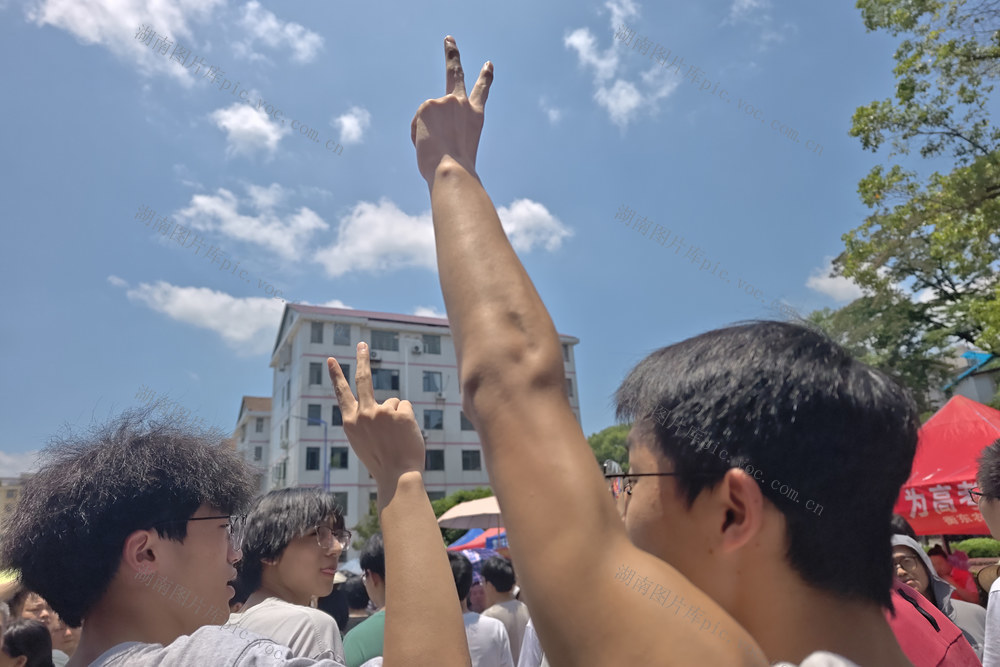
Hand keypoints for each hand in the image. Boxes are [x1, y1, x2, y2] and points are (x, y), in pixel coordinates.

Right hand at [328, 343, 425, 486]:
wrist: (397, 475)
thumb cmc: (382, 462)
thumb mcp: (364, 441)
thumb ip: (367, 420)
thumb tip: (385, 403)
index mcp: (350, 422)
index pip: (342, 393)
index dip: (336, 375)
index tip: (331, 359)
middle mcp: (363, 414)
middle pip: (363, 379)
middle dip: (361, 359)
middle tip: (362, 344)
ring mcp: (381, 412)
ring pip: (393, 402)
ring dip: (397, 417)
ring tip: (396, 437)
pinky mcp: (400, 412)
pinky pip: (406, 407)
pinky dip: (408, 420)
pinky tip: (405, 435)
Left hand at [411, 36, 492, 185]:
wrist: (451, 168)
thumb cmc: (457, 169)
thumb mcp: (458, 148)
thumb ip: (448, 130)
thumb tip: (431, 127)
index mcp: (475, 117)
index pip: (481, 92)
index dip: (485, 77)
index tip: (488, 64)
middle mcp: (461, 104)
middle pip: (455, 73)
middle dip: (453, 54)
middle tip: (448, 39)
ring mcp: (444, 102)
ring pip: (427, 117)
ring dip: (426, 134)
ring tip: (436, 147)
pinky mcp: (427, 105)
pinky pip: (416, 123)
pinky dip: (418, 136)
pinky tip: (427, 143)